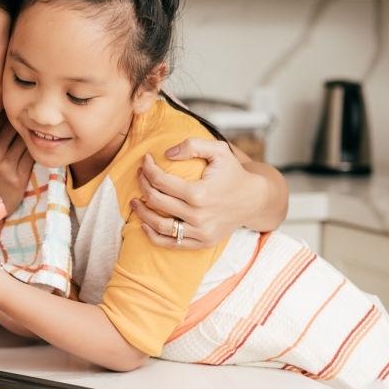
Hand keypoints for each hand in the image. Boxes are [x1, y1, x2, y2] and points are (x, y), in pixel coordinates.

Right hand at [0, 116, 32, 213]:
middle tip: (34, 123)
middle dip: (26, 125)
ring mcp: (6, 165)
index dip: (15, 116)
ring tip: (39, 135)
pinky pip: (32, 157)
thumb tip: (11, 114)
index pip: (3, 120)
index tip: (23, 114)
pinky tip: (39, 150)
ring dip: (33, 138)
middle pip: (16, 129)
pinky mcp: (18, 177)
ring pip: (26, 142)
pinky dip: (36, 152)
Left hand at [133, 138, 268, 248]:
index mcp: (199, 193)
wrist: (254, 200)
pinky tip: (144, 224)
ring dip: (142, 213)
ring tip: (134, 201)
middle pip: (156, 201)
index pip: (161, 181)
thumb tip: (166, 154)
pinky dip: (153, 235)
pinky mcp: (202, 242)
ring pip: (159, 226)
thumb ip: (193, 146)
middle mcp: (198, 216)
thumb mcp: (219, 151)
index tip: (145, 160)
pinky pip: (170, 243)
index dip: (148, 169)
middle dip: (142, 185)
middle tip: (139, 176)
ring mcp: (200, 232)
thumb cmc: (233, 173)